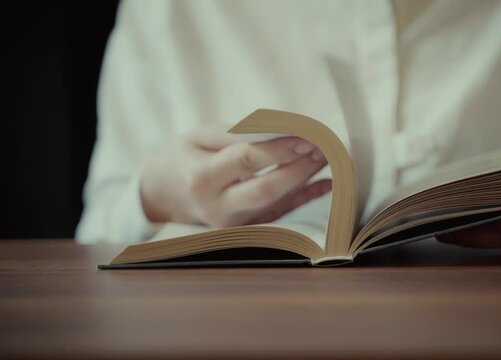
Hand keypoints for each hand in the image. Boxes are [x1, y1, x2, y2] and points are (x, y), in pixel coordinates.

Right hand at [140, 123, 330, 226]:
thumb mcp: (200, 136)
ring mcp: (231, 224)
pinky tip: (326, 184)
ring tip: (328, 157)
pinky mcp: (243, 231)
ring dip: (306, 181)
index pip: (246, 160)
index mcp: (201, 177)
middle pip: (266, 189)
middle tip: (323, 147)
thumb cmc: (184, 158)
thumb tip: (280, 128)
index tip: (306, 134)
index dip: (279, 148)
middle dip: (299, 168)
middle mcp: (216, 206)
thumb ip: (237, 132)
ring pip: (277, 204)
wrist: (162, 195)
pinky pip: (280, 215)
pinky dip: (304, 199)